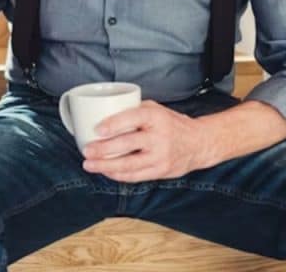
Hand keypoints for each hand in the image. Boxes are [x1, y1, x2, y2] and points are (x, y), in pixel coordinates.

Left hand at [81, 100, 210, 181]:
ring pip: (129, 164)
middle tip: (86, 150)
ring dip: (106, 166)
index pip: (132, 118)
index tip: (97, 129)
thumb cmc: (172, 124)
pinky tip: (106, 172)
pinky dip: (118, 175)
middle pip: (127, 144)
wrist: (199, 143)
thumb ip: (134, 110)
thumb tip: (104, 112)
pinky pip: (135, 176)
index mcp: (156, 117)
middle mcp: (159, 137)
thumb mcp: (156, 109)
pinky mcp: (160, 171)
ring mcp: (160, 156)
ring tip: (89, 164)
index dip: (113, 124)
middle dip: (103, 149)